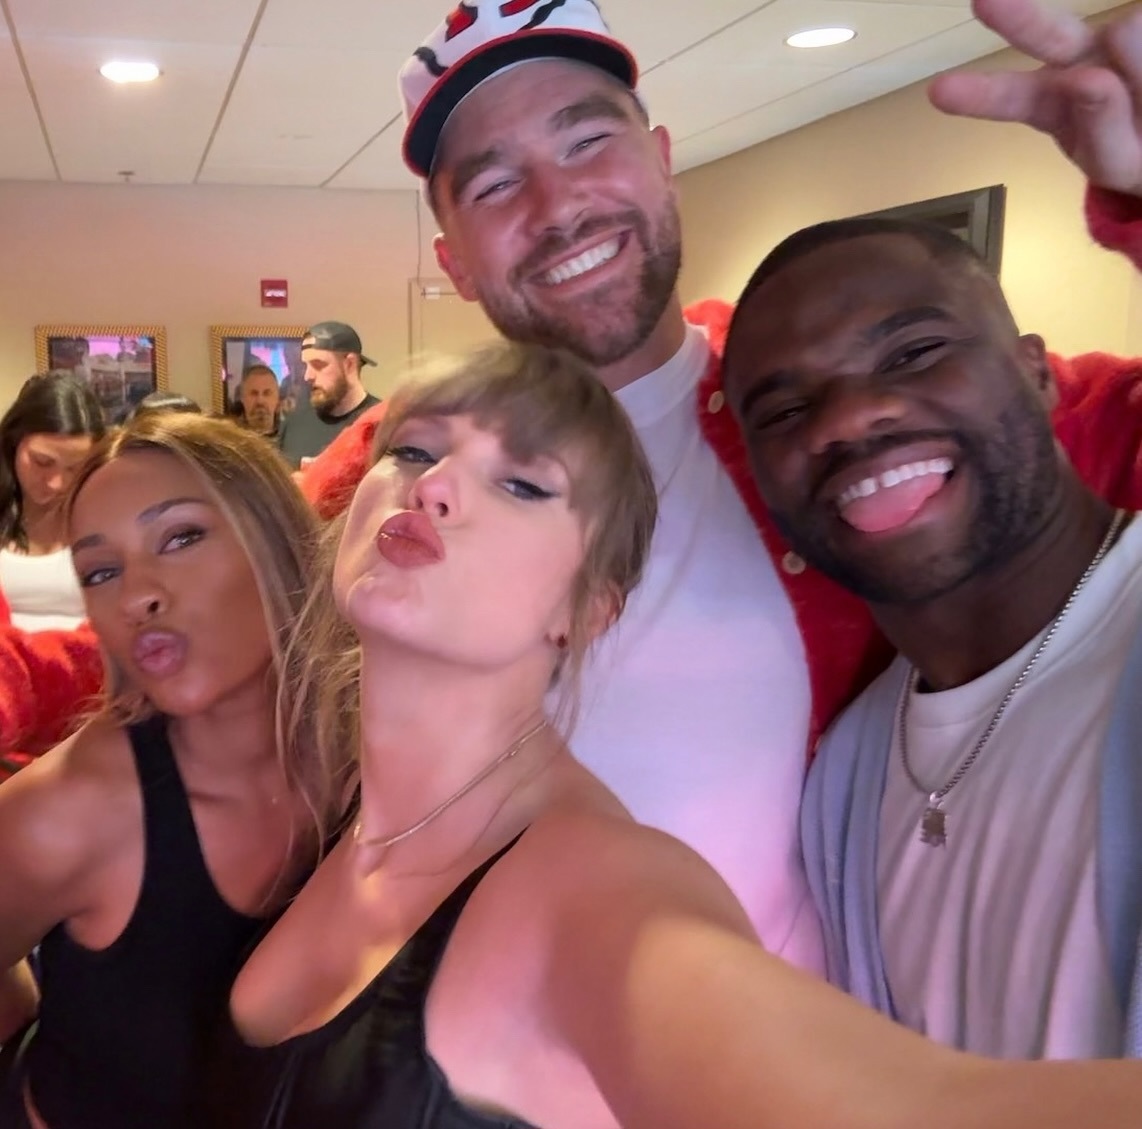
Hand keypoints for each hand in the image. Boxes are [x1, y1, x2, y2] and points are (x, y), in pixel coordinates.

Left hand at [928, 0, 1141, 196]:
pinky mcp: (1141, 23)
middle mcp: (1076, 61)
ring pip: (1126, 35)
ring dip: (1141, 65)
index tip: (939, 91)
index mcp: (1049, 104)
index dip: (979, 95)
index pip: (1011, 99)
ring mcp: (1117, 37)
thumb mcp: (1120, 161)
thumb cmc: (1139, 150)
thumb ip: (1101, 131)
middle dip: (1019, 19)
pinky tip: (1137, 68)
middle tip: (983, 1)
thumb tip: (1090, 79)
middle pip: (1048, 35)